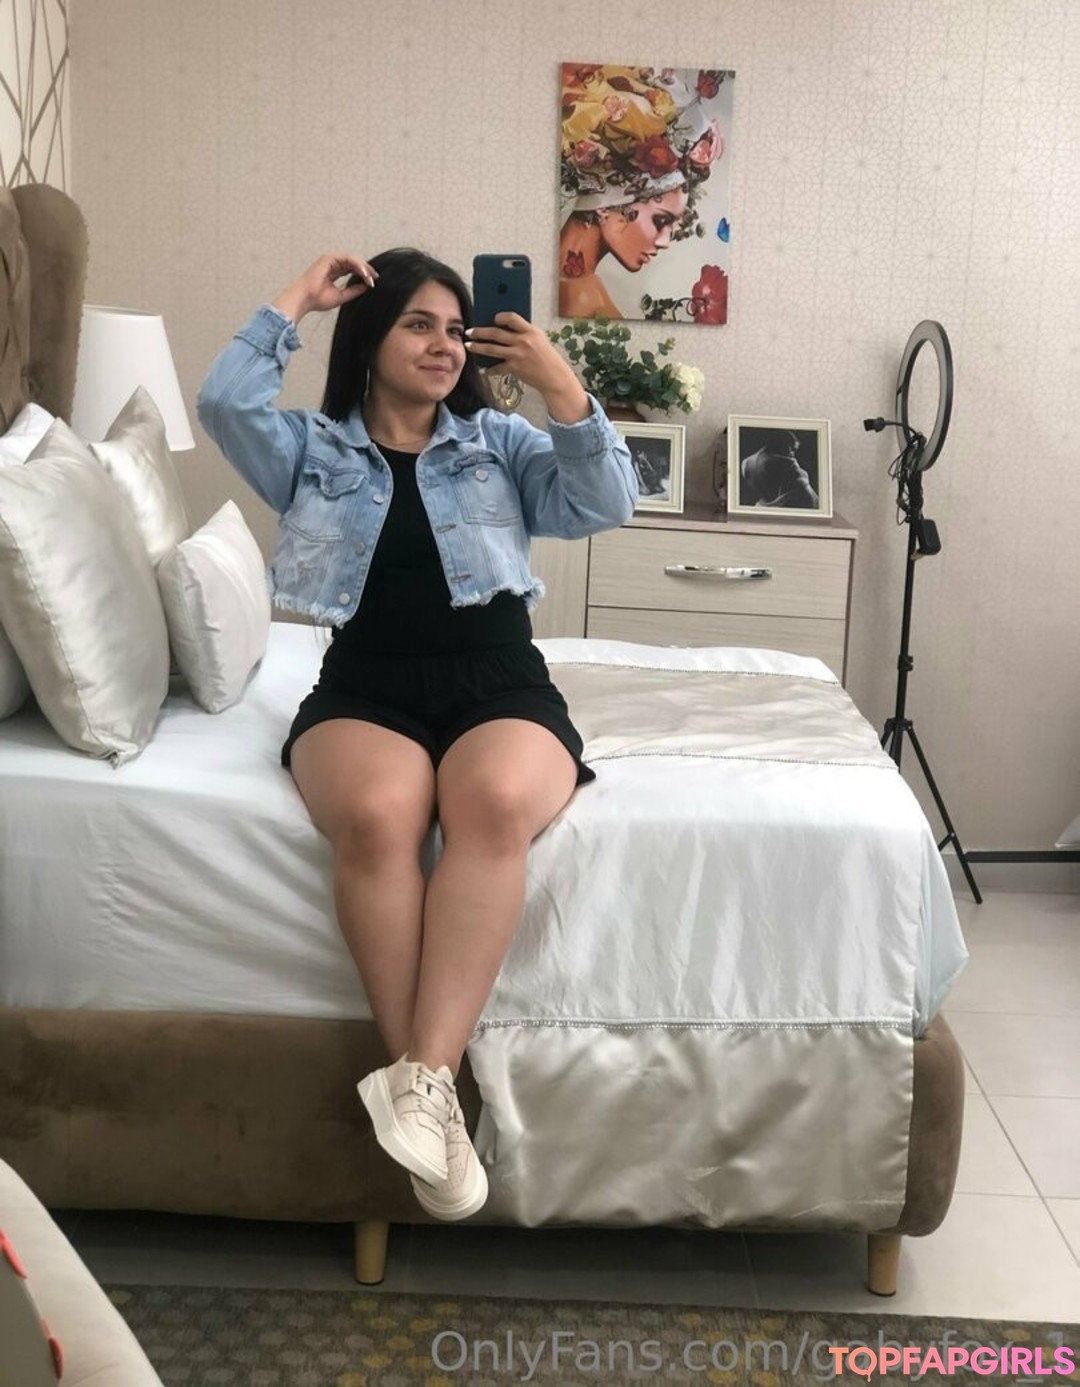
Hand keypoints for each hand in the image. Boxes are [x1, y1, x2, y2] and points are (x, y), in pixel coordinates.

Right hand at [271, 254, 377, 323]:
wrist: (305, 299)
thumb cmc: (317, 300)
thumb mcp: (341, 296)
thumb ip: (353, 291)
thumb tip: (366, 286)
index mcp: (333, 272)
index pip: (351, 269)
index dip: (362, 274)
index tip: (372, 282)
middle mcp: (332, 264)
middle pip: (353, 263)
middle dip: (366, 270)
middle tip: (375, 277)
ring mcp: (330, 260)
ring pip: (352, 260)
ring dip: (363, 268)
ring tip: (371, 277)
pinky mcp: (329, 258)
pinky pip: (348, 259)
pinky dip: (357, 265)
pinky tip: (364, 273)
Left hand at [466, 313, 589, 421]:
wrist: (554, 377)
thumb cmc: (547, 358)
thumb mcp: (539, 340)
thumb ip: (524, 333)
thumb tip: (505, 328)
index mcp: (530, 331)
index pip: (512, 317)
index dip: (500, 317)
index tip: (493, 318)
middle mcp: (523, 341)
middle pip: (496, 333)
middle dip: (480, 332)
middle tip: (469, 332)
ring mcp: (518, 355)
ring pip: (492, 349)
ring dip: (478, 347)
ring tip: (468, 346)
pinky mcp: (515, 368)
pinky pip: (497, 367)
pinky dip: (489, 369)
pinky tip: (484, 370)